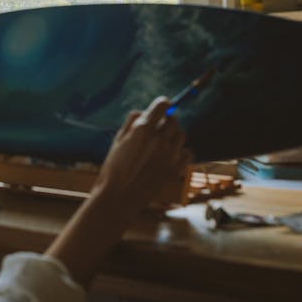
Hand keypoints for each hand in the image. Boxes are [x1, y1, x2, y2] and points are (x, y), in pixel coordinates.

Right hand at [93, 96, 190, 215]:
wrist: (119, 197)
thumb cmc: (114, 168)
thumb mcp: (118, 140)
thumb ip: (132, 122)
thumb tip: (145, 112)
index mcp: (142, 129)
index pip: (163, 105)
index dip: (162, 104)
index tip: (162, 106)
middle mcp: (158, 139)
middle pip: (173, 120)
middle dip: (167, 121)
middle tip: (160, 128)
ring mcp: (169, 154)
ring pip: (181, 135)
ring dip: (174, 136)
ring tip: (163, 144)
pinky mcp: (175, 169)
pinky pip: (187, 153)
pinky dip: (181, 152)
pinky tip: (170, 156)